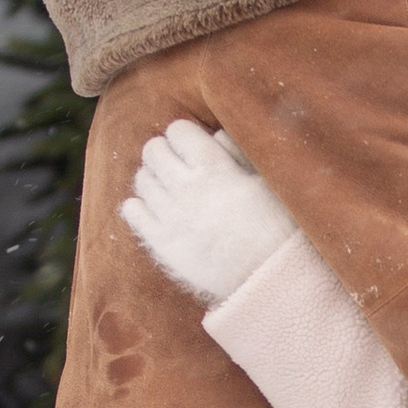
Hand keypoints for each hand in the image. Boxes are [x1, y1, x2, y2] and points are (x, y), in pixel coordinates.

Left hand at [120, 118, 297, 306]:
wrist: (268, 277)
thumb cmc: (275, 226)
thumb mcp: (264, 181)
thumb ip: (237, 153)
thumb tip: (215, 133)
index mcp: (214, 168)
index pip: (178, 130)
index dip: (184, 134)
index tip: (191, 143)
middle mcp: (187, 188)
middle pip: (153, 151)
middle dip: (163, 151)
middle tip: (174, 162)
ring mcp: (171, 216)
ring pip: (141, 179)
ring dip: (151, 176)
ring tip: (166, 185)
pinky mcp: (162, 243)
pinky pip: (132, 212)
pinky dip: (137, 205)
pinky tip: (153, 207)